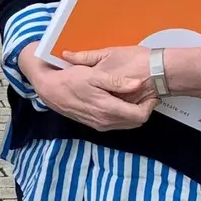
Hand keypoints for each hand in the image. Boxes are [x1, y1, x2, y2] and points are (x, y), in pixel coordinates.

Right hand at [19, 44, 155, 132]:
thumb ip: (117, 81)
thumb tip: (138, 84)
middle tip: (143, 94)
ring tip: (132, 96)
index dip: (149, 105)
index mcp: (107, 108)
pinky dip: (122, 115)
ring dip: (133, 112)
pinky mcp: (95, 125)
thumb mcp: (93, 75)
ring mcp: (100, 125)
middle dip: (143, 109)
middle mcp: (105, 121)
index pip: (140, 115)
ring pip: (127, 124)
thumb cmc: (71, 78)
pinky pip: (117, 124)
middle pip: (136, 122)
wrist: (50, 89)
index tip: (150, 93)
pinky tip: (118, 101)